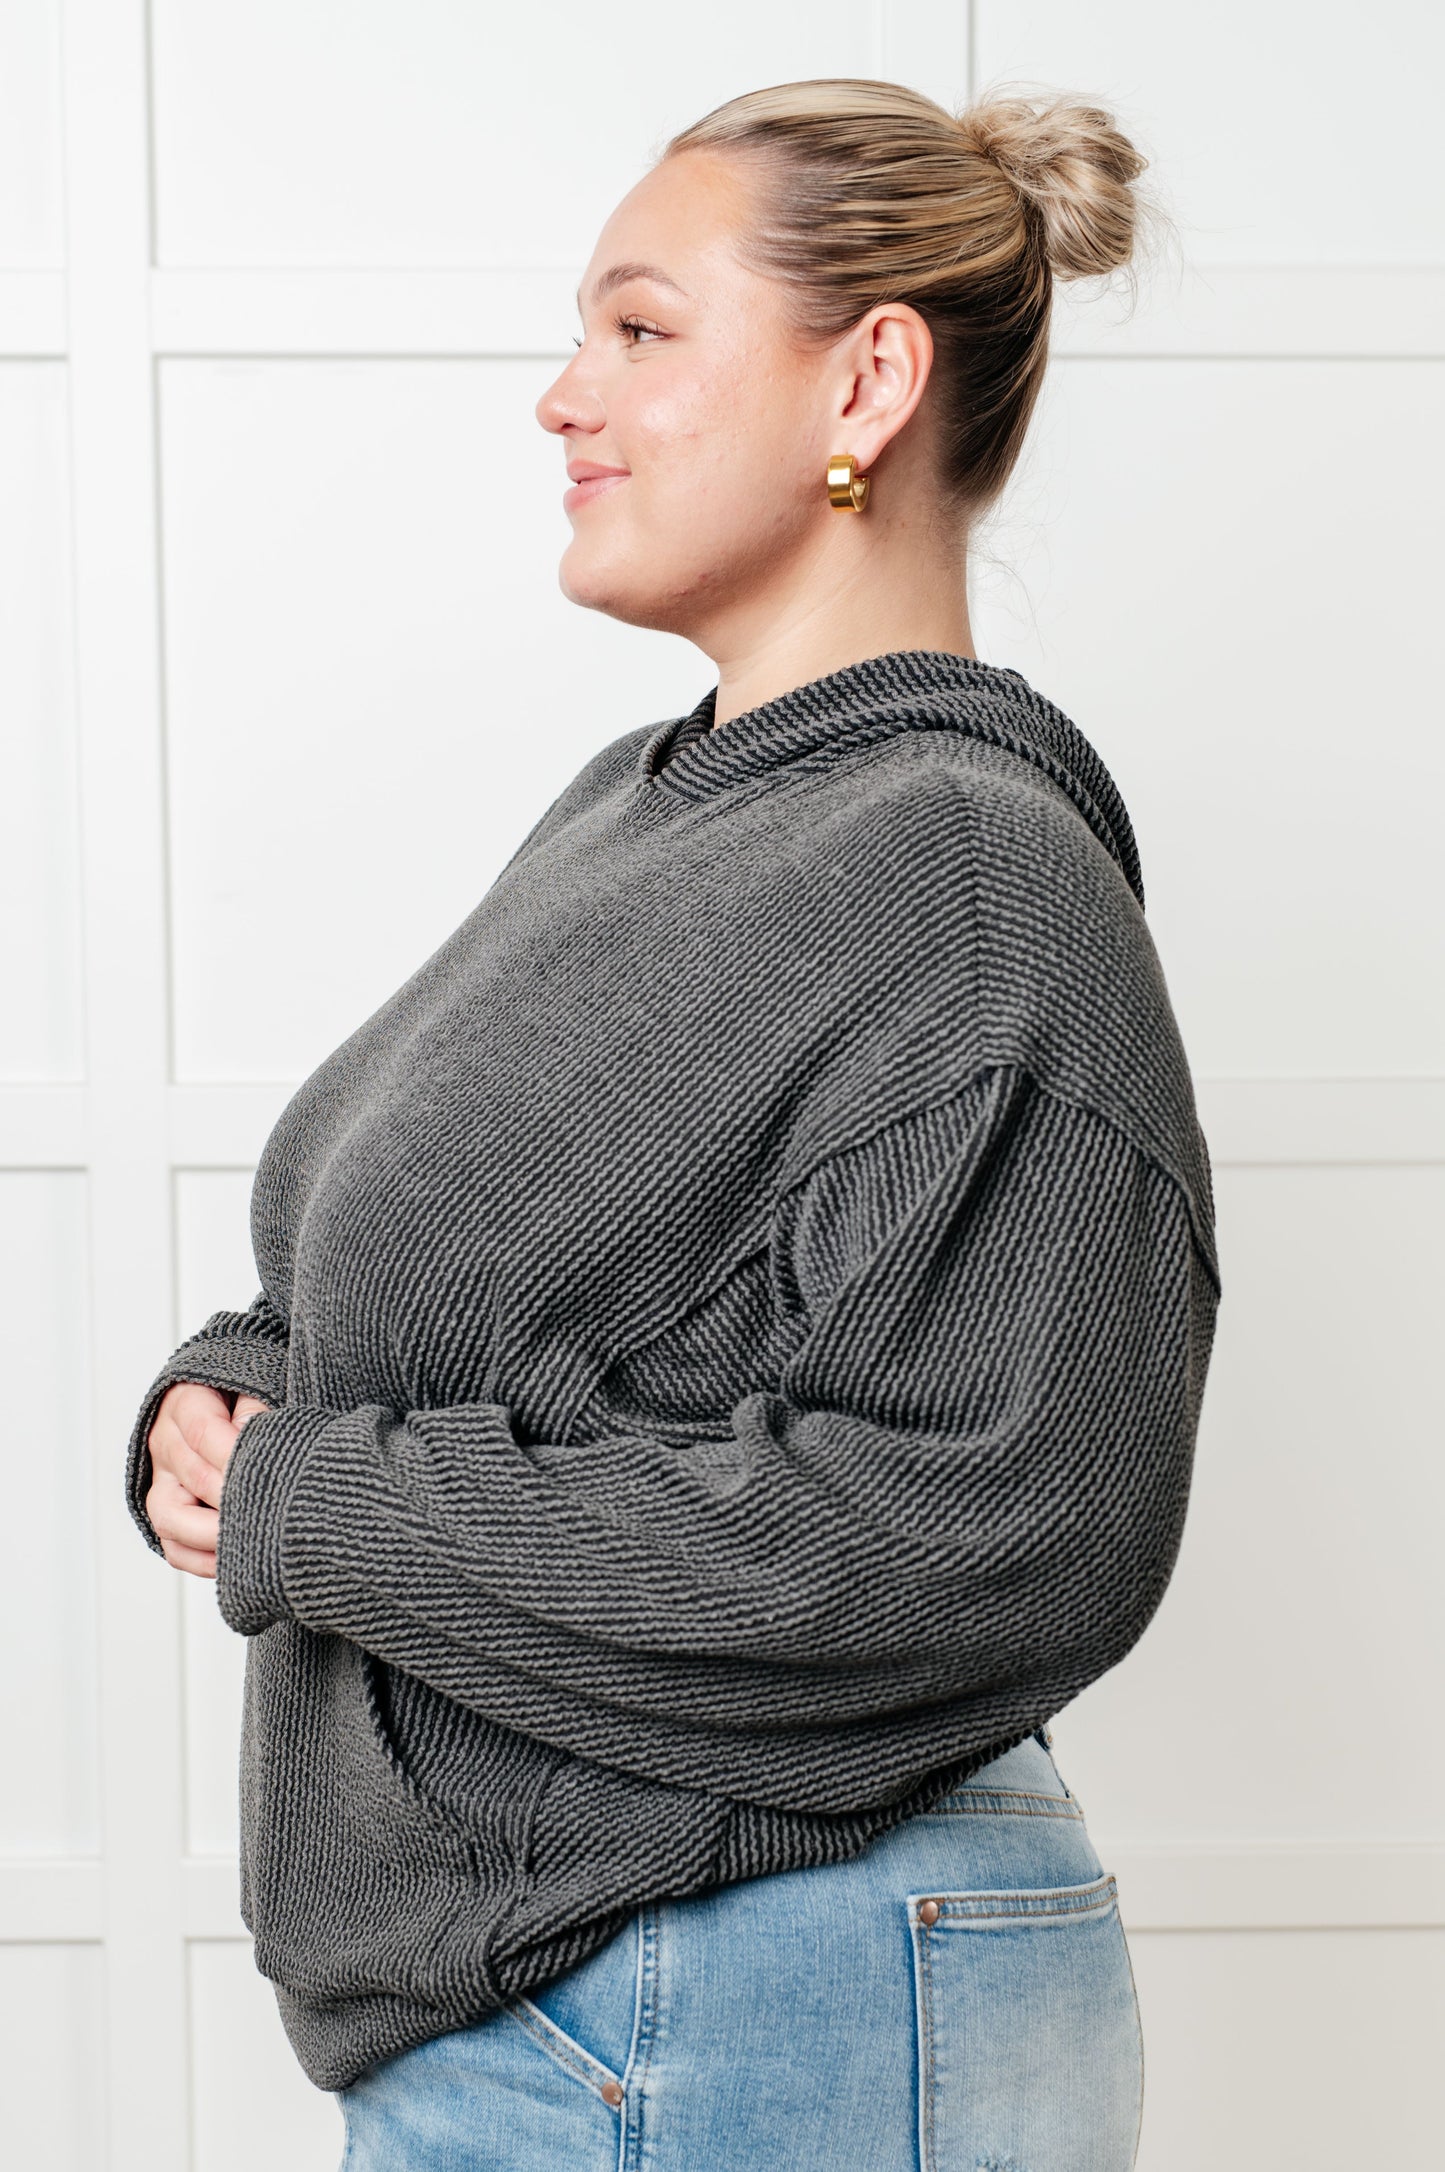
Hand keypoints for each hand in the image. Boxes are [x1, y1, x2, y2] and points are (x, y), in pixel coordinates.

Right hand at [145, 1382, 272, 1579]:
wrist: (222, 1400)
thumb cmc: (242, 1393)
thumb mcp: (252, 1384)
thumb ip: (254, 1408)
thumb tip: (252, 1437)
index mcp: (184, 1403)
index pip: (204, 1432)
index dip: (235, 1457)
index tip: (271, 1474)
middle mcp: (165, 1443)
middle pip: (193, 1479)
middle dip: (233, 1501)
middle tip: (270, 1515)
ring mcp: (163, 1480)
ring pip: (172, 1519)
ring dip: (213, 1538)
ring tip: (253, 1543)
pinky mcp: (169, 1511)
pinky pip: (174, 1546)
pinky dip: (201, 1561)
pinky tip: (235, 1561)